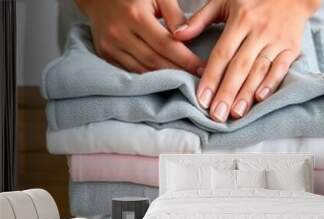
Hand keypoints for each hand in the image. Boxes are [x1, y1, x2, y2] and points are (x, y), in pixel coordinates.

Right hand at [75, 0, 203, 73]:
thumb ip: (173, 14)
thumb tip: (188, 37)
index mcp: (136, 16)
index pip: (166, 44)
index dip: (186, 60)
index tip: (202, 69)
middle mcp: (120, 33)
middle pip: (154, 61)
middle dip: (177, 72)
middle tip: (196, 80)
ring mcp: (110, 46)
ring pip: (141, 70)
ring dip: (163, 79)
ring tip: (181, 82)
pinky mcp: (105, 54)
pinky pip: (129, 71)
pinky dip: (146, 78)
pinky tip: (161, 81)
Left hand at [174, 0, 320, 121]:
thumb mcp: (223, 1)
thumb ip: (200, 19)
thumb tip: (177, 36)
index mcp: (240, 20)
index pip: (222, 54)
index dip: (211, 78)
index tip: (201, 99)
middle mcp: (258, 31)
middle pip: (240, 67)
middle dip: (227, 93)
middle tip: (217, 115)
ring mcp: (276, 41)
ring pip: (259, 70)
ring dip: (246, 94)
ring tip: (235, 114)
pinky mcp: (291, 48)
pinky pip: (282, 68)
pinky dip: (272, 83)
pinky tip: (260, 99)